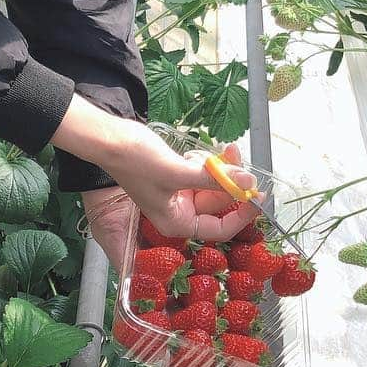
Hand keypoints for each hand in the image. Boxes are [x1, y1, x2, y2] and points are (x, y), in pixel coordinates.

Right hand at [53, 95, 259, 267]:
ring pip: (213, 184)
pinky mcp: (177, 175)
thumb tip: (248, 182)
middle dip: (231, 180)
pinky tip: (201, 151)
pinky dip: (207, 162)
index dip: (241, 213)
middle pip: (219, 202)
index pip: (219, 229)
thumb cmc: (136, 161)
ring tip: (224, 148)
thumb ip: (214, 178)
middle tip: (240, 157)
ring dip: (220, 167)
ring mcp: (178, 192)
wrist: (109, 138)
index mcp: (176, 223)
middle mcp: (179, 212)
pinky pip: (203, 172)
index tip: (257, 195)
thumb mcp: (177, 172)